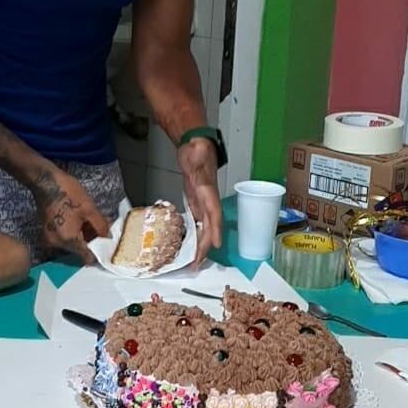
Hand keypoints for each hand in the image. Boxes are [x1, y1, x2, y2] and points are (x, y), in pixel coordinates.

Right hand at [32, 168, 109, 263]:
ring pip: (72, 244)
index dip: (99, 253)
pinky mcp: (48, 232)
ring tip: (93, 223)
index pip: (87, 257)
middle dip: (91, 242)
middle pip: (79, 251)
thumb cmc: (68, 193)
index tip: (107, 246)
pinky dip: (74, 232)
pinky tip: (82, 221)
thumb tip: (108, 238)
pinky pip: (64, 238)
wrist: (46, 180)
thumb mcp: (89, 209)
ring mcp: (50, 238)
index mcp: (67, 240)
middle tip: (102, 230)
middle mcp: (56, 244)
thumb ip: (101, 227)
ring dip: (83, 236)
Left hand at [177, 138, 223, 264]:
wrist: (196, 144)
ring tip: (194, 263)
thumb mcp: (196, 147)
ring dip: (201, 244)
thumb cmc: (197, 147)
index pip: (214, 210)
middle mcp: (208, 198)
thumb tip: (198, 147)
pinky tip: (191, 248)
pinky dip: (196, 236)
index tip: (216, 244)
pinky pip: (198, 222)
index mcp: (208, 188)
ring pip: (205, 227)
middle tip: (197, 263)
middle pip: (210, 225)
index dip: (216, 227)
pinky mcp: (196, 202)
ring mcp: (203, 202)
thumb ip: (198, 149)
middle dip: (206, 245)